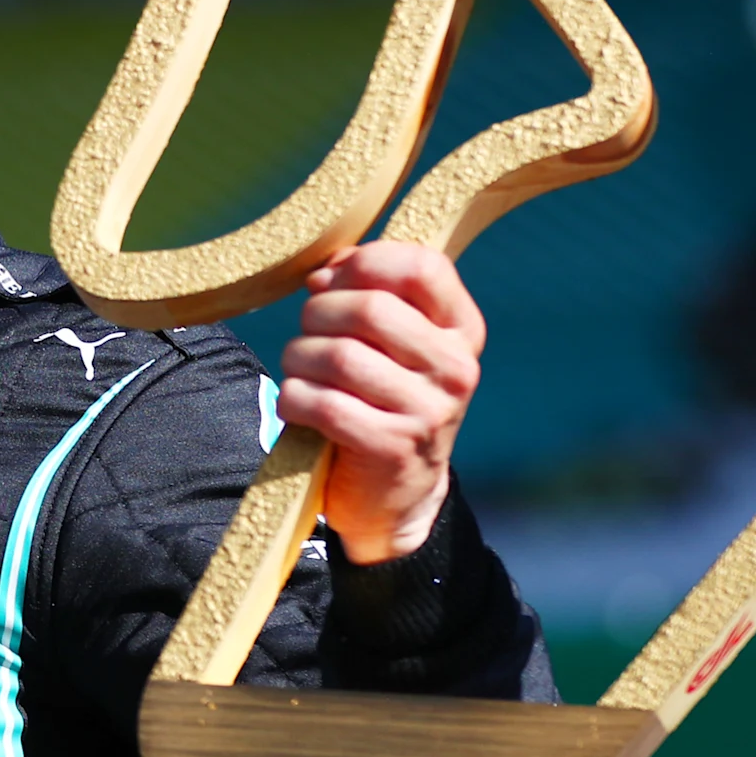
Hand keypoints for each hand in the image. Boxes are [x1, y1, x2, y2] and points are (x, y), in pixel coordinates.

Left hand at [278, 240, 483, 563]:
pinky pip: (322, 403)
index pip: (422, 266)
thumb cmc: (382, 399)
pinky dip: (294, 399)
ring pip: (337, 355)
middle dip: (317, 315)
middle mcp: (456, 368)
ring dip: (298, 360)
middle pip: (369, 308)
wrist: (397, 492)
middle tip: (308, 337)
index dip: (365, 264)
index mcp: (461, 330)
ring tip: (300, 374)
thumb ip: (367, 294)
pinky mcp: (392, 448)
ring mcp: (429, 411)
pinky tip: (298, 407)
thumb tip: (325, 272)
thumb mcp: (392, 345)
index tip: (333, 284)